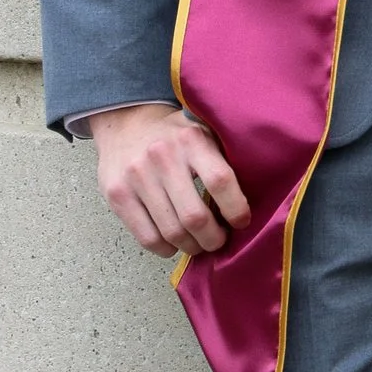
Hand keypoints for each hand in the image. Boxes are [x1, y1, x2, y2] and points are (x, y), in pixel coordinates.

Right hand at [84, 101, 251, 257]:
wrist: (126, 122)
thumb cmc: (175, 135)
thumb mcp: (204, 132)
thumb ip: (223, 159)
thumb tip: (253, 202)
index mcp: (191, 139)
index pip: (220, 181)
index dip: (236, 210)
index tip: (241, 221)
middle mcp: (162, 156)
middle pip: (195, 217)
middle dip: (213, 239)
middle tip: (219, 240)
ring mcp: (136, 176)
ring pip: (172, 232)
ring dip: (191, 247)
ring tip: (198, 244)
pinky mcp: (117, 194)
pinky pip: (147, 237)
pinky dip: (165, 249)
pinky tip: (174, 244)